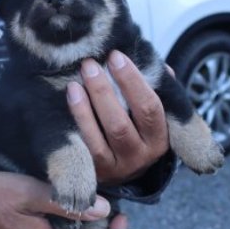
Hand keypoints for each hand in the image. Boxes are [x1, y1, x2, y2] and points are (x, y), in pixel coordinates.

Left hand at [67, 50, 168, 183]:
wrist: (121, 166)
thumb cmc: (136, 129)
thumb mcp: (151, 113)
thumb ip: (157, 90)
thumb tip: (160, 67)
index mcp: (159, 139)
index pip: (150, 108)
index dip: (132, 81)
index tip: (115, 56)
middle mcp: (139, 157)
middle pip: (120, 124)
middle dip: (102, 91)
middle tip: (88, 65)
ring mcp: (115, 168)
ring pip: (98, 138)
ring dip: (84, 108)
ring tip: (74, 83)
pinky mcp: (93, 172)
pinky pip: (82, 148)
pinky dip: (75, 124)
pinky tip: (69, 102)